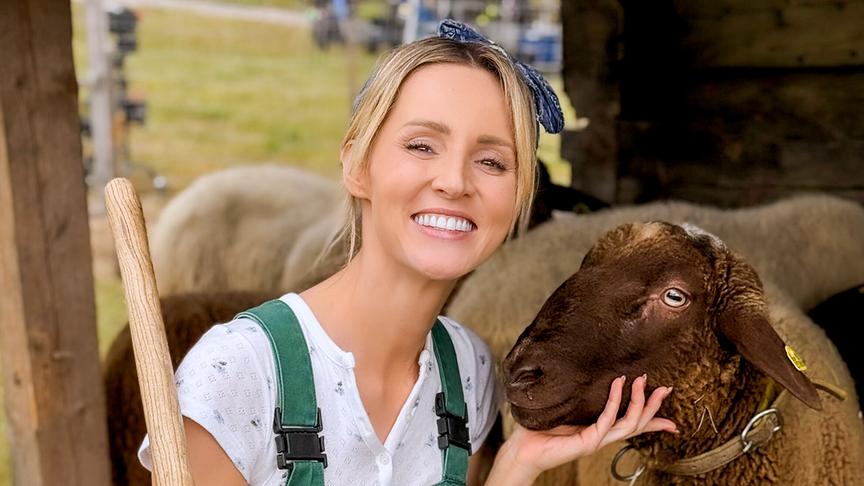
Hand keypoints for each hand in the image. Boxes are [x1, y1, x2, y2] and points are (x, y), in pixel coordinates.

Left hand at [491, 375, 676, 482]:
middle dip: (653, 406)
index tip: (670, 412)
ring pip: (630, 424)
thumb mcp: (566, 408)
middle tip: (665, 387)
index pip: (632, 425)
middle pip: (638, 424)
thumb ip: (579, 398)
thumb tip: (583, 377)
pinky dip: (616, 400)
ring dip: (639, 401)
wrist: (524, 448)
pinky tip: (618, 384)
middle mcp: (602, 436)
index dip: (653, 420)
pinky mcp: (588, 441)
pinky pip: (608, 419)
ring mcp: (597, 440)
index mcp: (600, 430)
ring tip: (641, 380)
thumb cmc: (540, 429)